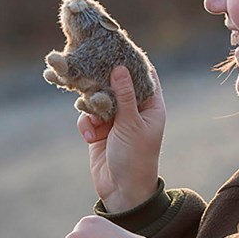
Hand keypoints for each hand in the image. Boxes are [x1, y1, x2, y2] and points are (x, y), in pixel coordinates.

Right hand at [77, 66, 165, 211]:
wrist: (122, 191)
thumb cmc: (135, 158)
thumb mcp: (131, 125)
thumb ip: (124, 96)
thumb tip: (120, 67)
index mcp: (152, 106)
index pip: (145, 76)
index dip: (133, 61)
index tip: (118, 45)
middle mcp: (135, 110)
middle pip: (118, 84)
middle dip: (103, 81)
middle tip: (89, 69)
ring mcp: (116, 120)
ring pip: (98, 98)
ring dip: (92, 106)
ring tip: (93, 116)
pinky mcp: (100, 130)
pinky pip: (88, 116)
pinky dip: (86, 123)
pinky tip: (89, 136)